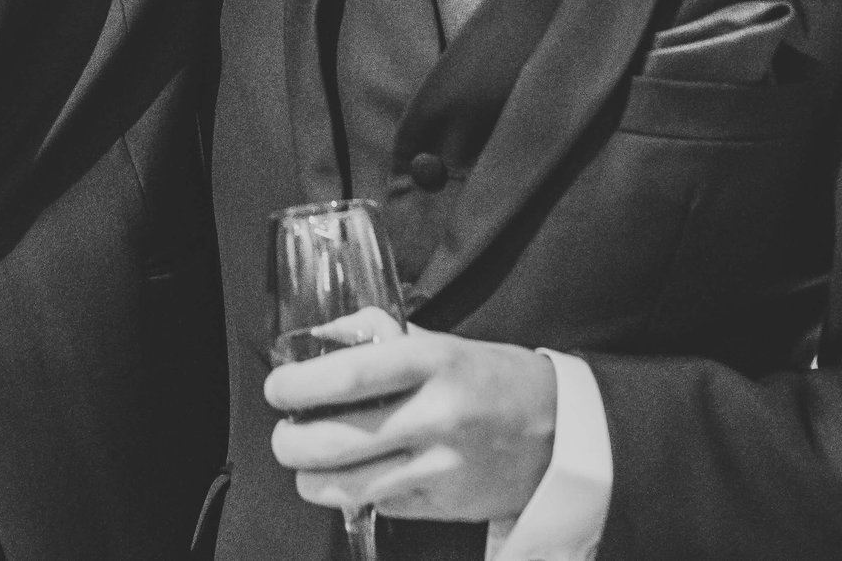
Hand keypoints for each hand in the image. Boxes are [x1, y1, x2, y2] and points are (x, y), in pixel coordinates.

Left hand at [263, 309, 554, 526]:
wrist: (563, 431)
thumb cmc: (495, 379)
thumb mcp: (445, 343)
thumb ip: (383, 339)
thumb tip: (323, 337)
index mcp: (436, 363)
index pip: (350, 375)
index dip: (300, 385)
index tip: (278, 389)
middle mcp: (438, 416)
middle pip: (336, 441)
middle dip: (291, 444)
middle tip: (284, 436)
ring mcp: (442, 466)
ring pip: (348, 486)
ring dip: (312, 478)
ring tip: (307, 464)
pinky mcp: (446, 504)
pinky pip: (380, 503)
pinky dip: (359, 492)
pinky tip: (364, 474)